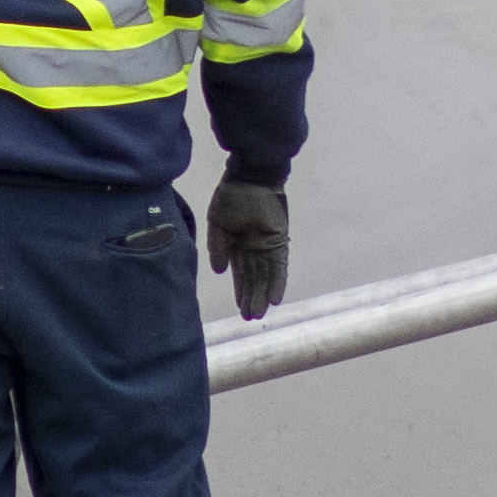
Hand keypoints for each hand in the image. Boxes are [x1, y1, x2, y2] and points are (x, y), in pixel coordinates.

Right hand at [203, 163, 288, 319]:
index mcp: (237, 245)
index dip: (241, 290)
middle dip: (251, 298)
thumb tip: (218, 271)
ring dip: (262, 295)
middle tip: (249, 318)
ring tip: (258, 313)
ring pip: (266, 276)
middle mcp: (254, 249)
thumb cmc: (232, 197)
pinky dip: (277, 282)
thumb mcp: (217, 223)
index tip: (240, 309)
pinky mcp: (279, 242)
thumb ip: (217, 247)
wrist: (249, 178)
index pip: (241, 273)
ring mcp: (267, 246)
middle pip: (254, 278)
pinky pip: (279, 266)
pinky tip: (274, 299)